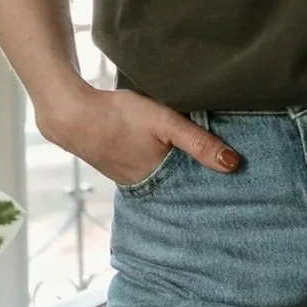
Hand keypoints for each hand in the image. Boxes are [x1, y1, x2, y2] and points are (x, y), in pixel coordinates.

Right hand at [43, 82, 242, 184]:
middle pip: (180, 188)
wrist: (70, 114)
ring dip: (179, 175)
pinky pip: (148, 172)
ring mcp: (129, 179)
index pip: (194, 192)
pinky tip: (167, 158)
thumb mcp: (165, 122)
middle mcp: (144, 187)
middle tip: (225, 181)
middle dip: (198, 185)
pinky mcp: (120, 167)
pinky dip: (160, 167)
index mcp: (158, 181)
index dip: (213, 188)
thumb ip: (199, 142)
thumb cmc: (118, 115)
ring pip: (164, 180)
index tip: (235, 187)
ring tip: (203, 170)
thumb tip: (233, 164)